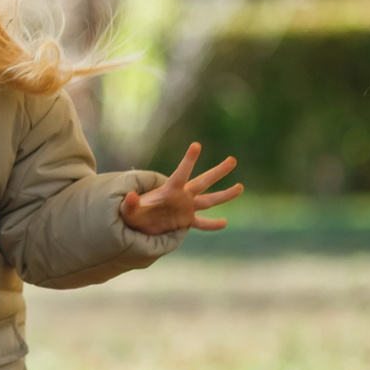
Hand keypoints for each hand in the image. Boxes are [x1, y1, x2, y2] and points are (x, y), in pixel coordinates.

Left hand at [119, 143, 243, 234]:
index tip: (197, 145)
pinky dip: (212, 225)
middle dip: (218, 172)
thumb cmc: (132, 211)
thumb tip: (130, 197)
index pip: (181, 173)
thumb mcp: (129, 209)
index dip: (189, 160)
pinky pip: (202, 223)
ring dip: (225, 195)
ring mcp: (186, 207)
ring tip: (240, 187)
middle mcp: (182, 196)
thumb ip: (130, 203)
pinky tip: (224, 223)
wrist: (135, 222)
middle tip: (232, 160)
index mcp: (170, 190)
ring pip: (209, 200)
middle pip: (203, 182)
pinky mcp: (185, 220)